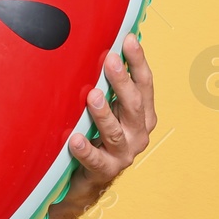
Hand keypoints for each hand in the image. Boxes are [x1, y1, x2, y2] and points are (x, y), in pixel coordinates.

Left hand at [68, 34, 156, 192]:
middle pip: (134, 105)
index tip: (128, 39)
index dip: (137, 62)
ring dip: (104, 113)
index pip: (144, 84)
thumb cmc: (95, 135)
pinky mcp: (105, 171)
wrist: (85, 179)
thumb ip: (106, 84)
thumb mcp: (106, 107)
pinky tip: (74, 139)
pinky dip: (85, 149)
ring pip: (115, 132)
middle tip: (110, 60)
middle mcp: (137, 134)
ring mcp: (123, 154)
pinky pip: (95, 160)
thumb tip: (100, 46)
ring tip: (92, 96)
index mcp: (142, 115)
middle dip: (122, 81)